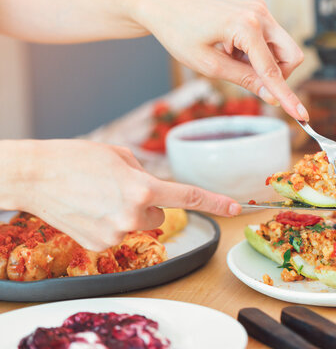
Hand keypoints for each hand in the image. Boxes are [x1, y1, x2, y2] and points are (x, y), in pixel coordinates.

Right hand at [0, 140, 240, 250]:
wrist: (35, 176)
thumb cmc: (75, 158)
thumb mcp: (120, 155)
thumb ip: (146, 174)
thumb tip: (156, 189)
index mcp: (143, 187)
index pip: (188, 196)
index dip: (214, 202)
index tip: (234, 208)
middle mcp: (133, 214)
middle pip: (161, 214)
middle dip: (149, 203)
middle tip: (120, 189)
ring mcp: (115, 233)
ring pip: (140, 225)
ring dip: (129, 214)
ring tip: (101, 198)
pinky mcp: (100, 245)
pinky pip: (119, 234)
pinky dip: (111, 224)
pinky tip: (91, 210)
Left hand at [132, 0, 307, 120]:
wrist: (165, 8)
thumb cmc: (180, 34)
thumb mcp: (210, 66)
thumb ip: (245, 80)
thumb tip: (271, 96)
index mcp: (246, 25)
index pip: (274, 70)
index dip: (287, 96)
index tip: (301, 115)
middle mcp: (259, 13)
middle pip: (291, 56)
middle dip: (277, 73)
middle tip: (249, 77)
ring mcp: (260, 8)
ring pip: (282, 48)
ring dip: (264, 62)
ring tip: (232, 57)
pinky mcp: (256, 9)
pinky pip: (270, 39)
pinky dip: (257, 51)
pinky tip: (233, 48)